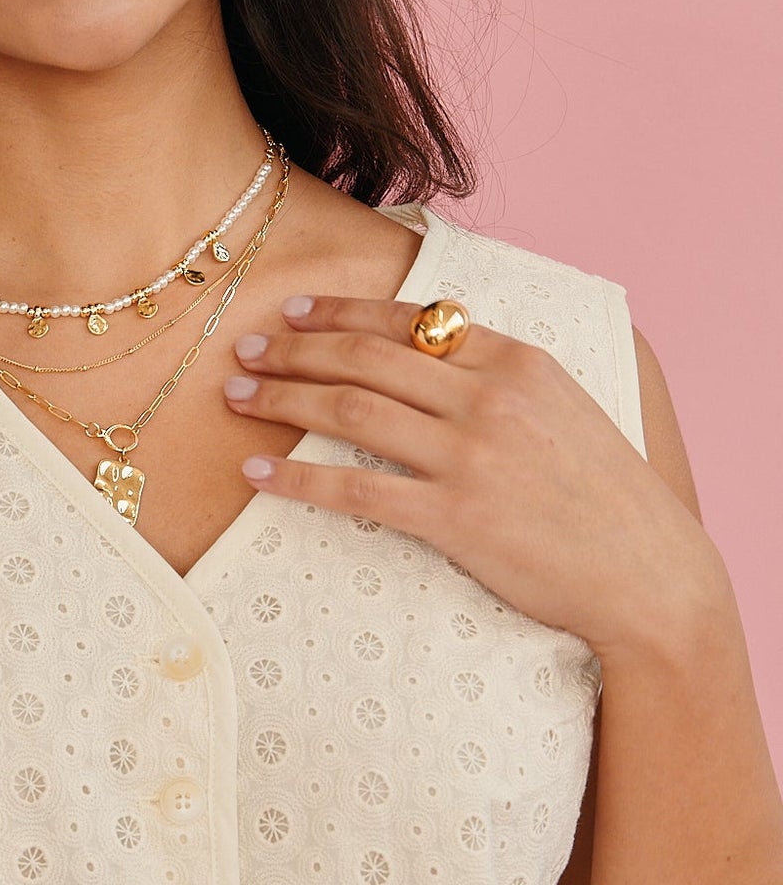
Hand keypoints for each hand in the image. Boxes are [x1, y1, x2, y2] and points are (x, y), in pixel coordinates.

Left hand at [223, 291, 720, 663]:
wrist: (647, 573)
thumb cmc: (604, 498)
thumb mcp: (563, 411)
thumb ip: (500, 379)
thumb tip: (437, 353)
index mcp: (516, 362)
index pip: (410, 322)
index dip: (343, 312)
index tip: (296, 312)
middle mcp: (488, 398)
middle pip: (366, 358)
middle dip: (294, 349)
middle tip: (243, 350)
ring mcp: (469, 456)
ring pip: (350, 411)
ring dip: (283, 399)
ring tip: (236, 397)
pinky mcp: (454, 516)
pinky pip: (355, 490)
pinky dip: (298, 478)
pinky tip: (258, 472)